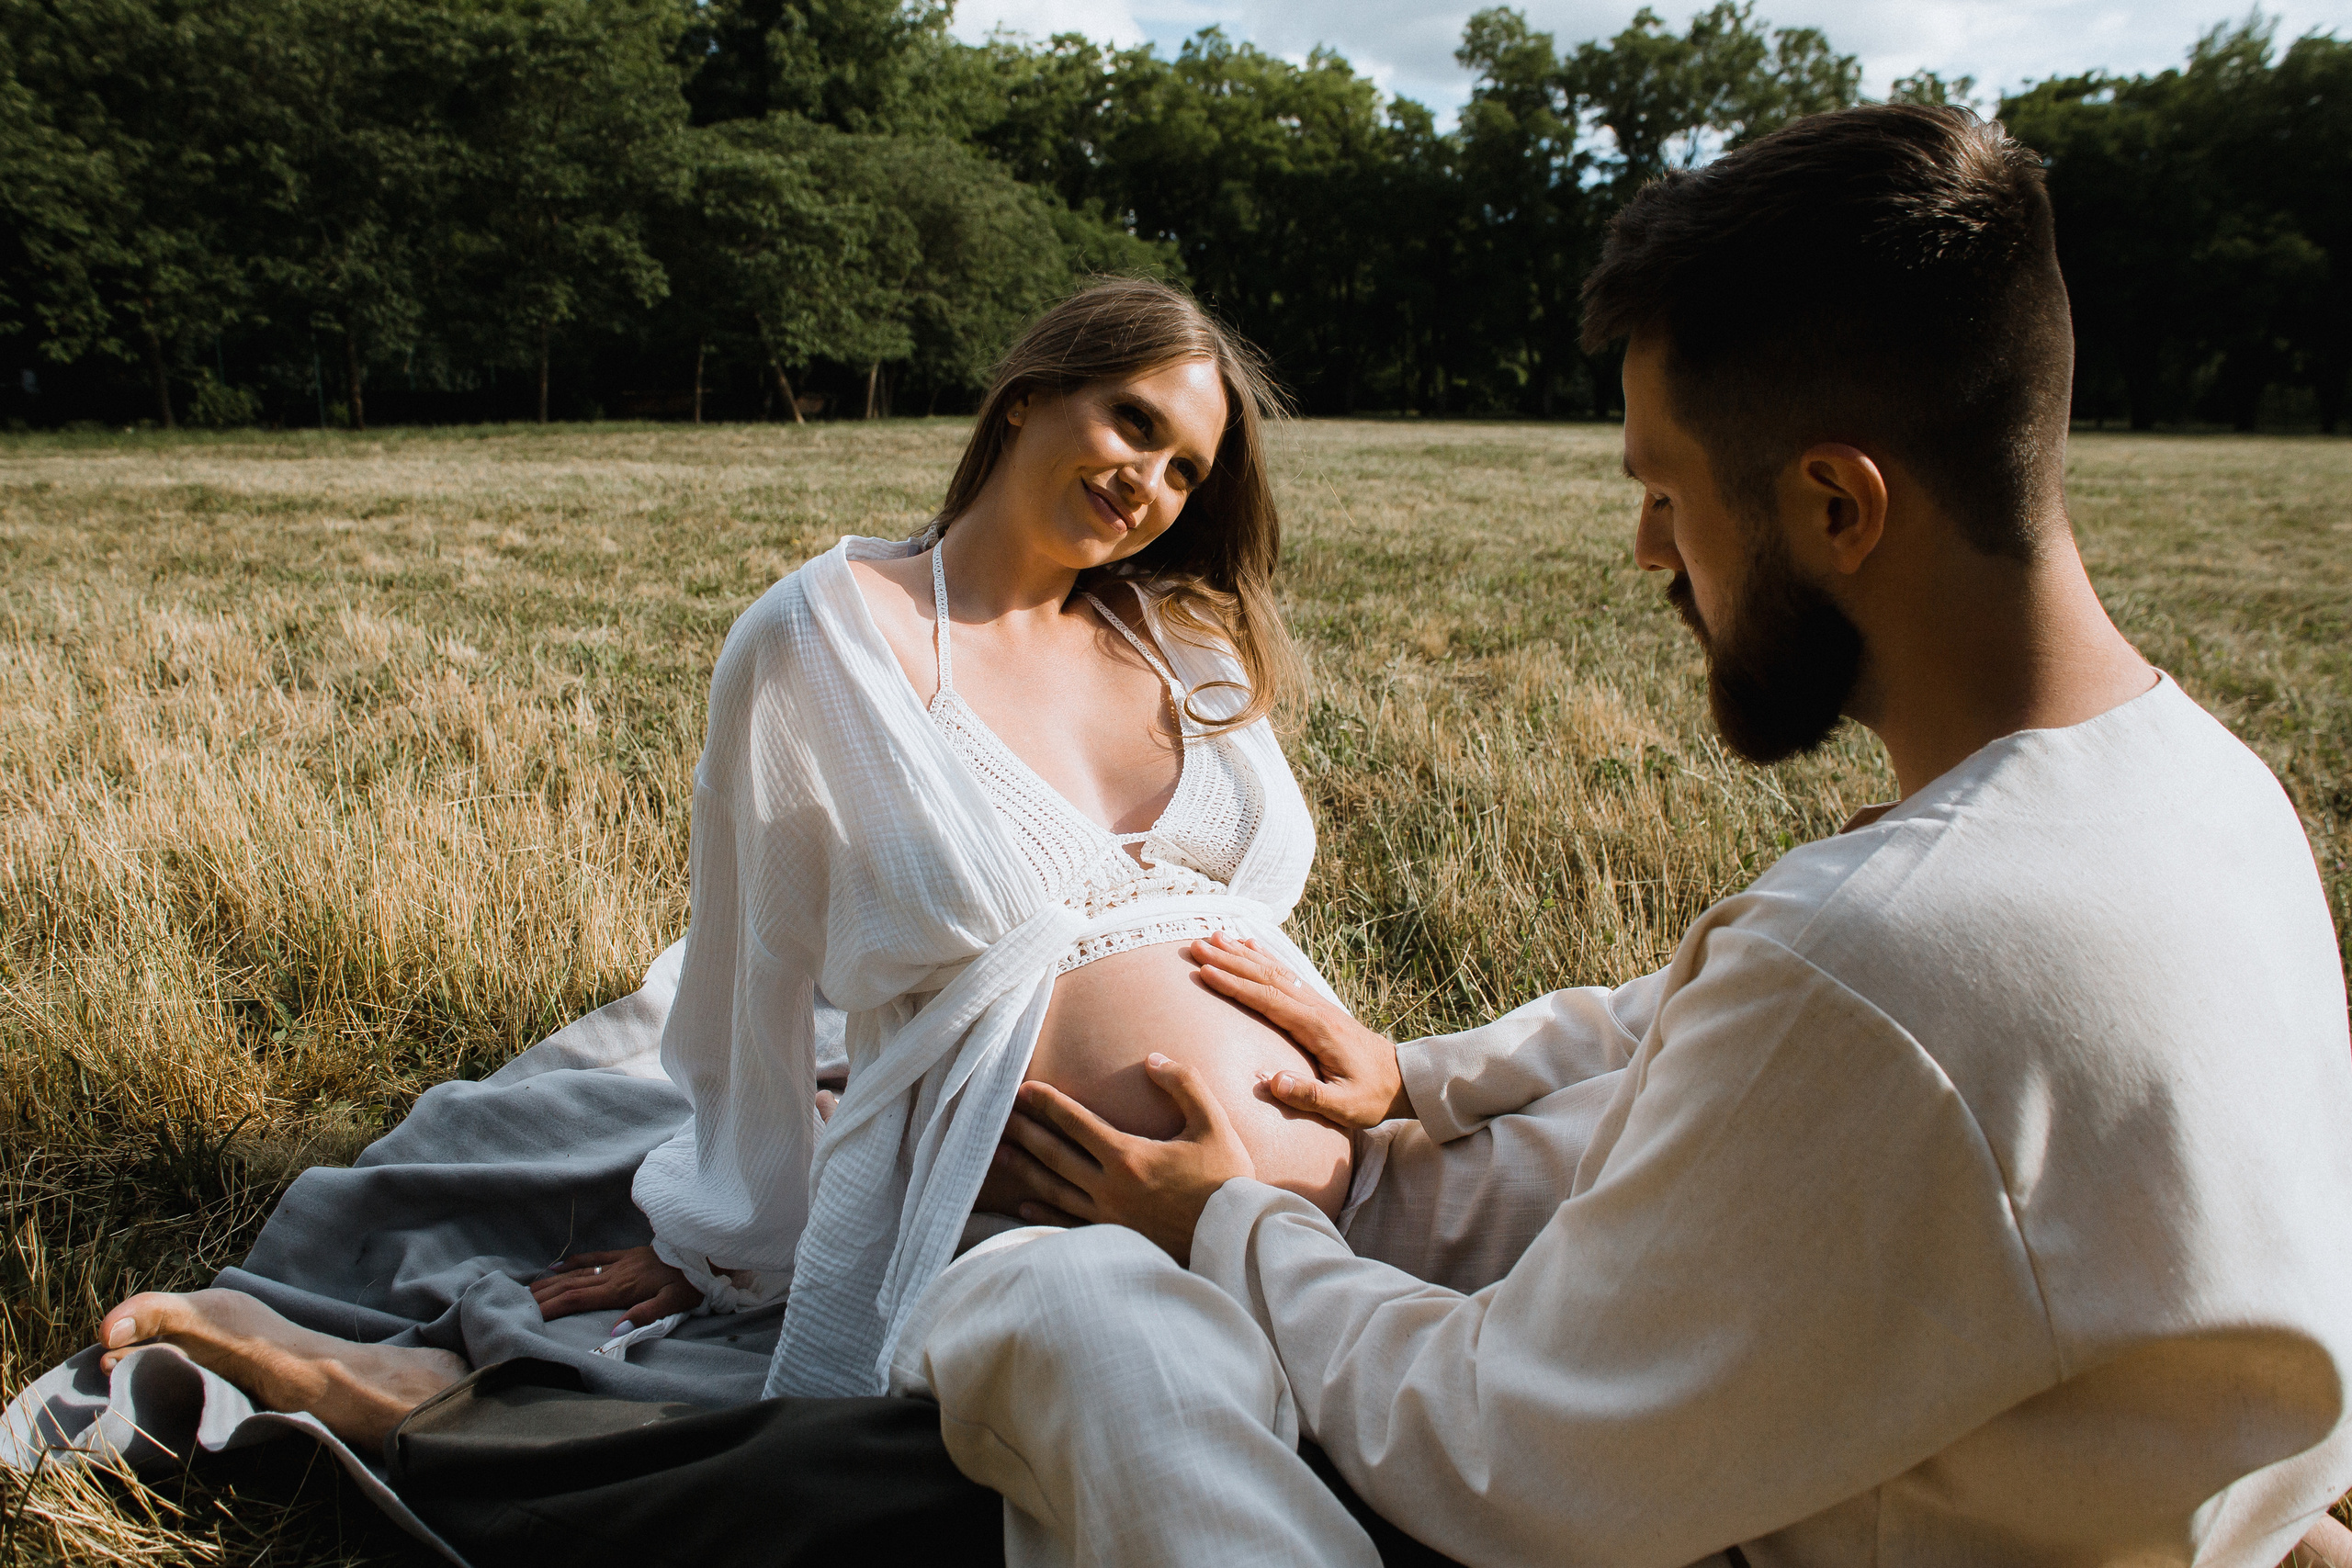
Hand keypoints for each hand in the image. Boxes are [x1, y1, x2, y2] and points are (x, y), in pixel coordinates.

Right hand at [530, 1246, 699, 1327]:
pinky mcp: (626, 1255)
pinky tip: (557, 1266)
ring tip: (529, 1289)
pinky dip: (573, 1261)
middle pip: (571, 1286)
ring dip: (552, 1281)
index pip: (579, 1299)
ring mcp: (619, 1263)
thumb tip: (613, 1332)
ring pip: (577, 1272)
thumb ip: (644, 1315)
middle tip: (518, 1303)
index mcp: (622, 1289)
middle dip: (544, 1295)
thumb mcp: (675, 1303)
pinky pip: (594, 1257)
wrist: (704, 1250)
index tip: (532, 1313)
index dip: (554, 1306)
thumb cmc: (692, 1281)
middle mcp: (615, 1274)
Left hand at [998, 1054, 1253, 1264]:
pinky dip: (1042, 1213)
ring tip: (1000, 1154)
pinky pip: (1067, 1222)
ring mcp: (1108, 1216)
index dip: (1048, 1103)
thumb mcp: (1213, 1123)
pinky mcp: (1114, 1237)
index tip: (1023, 1089)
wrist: (1235, 1238)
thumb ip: (1184, 1084)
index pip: (1077, 1123)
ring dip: (1025, 1169)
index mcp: (1129, 1156)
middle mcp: (1110, 1187)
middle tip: (997, 1116)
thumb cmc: (1227, 1180)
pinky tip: (1023, 1206)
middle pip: (1055, 1154)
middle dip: (1026, 1131)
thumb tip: (1153, 1059)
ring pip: (1055, 1188)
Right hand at [1186, 933, 1410, 1129]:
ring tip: (1215, 937)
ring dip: (1242, 954)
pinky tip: (1250, 946)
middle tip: (1197, 945)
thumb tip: (1272, 1081)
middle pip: (1266, 976)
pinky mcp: (1319, 1006)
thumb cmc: (1372, 1096)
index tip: (1205, 971)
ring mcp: (1318, 1004)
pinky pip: (1287, 975)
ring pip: (1275, 971)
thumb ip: (1309, 1095)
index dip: (1235, 984)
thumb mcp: (1345, 1107)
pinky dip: (1265, 958)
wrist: (1402, 1080)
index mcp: (1316, 1028)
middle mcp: (1315, 1008)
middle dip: (1229, 960)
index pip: (1268, 999)